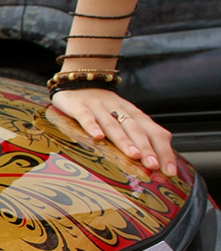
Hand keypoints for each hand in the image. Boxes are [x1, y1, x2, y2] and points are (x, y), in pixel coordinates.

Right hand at [51, 87, 175, 177]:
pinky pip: (87, 117)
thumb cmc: (103, 107)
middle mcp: (120, 110)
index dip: (163, 151)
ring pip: (114, 125)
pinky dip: (92, 126)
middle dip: (147, 148)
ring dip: (125, 140)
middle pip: (137, 130)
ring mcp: (100, 108)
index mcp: (135, 115)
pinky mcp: (80, 107)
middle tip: (154, 166)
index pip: (155, 132)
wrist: (81, 80)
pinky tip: (98, 137)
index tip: (169, 171)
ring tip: (133, 156)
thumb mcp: (124, 118)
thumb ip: (137, 136)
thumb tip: (155, 163)